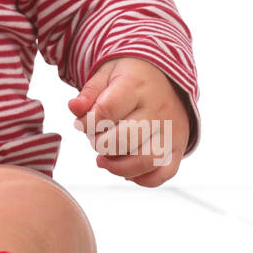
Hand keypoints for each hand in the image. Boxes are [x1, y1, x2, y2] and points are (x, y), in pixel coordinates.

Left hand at [67, 56, 190, 186]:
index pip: (105, 112)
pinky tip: (126, 170)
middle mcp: (157, 109)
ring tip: (104, 159)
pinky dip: (141, 179)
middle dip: (100, 144)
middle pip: (123, 140)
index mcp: (136, 86)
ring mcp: (171, 130)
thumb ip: (89, 92)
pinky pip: (162, 173)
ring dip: (117, 167)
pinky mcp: (178, 147)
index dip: (87, 123)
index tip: (83, 123)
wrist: (168, 77)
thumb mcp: (106, 74)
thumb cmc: (131, 77)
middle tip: (96, 138)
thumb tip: (74, 108)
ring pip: (144, 161)